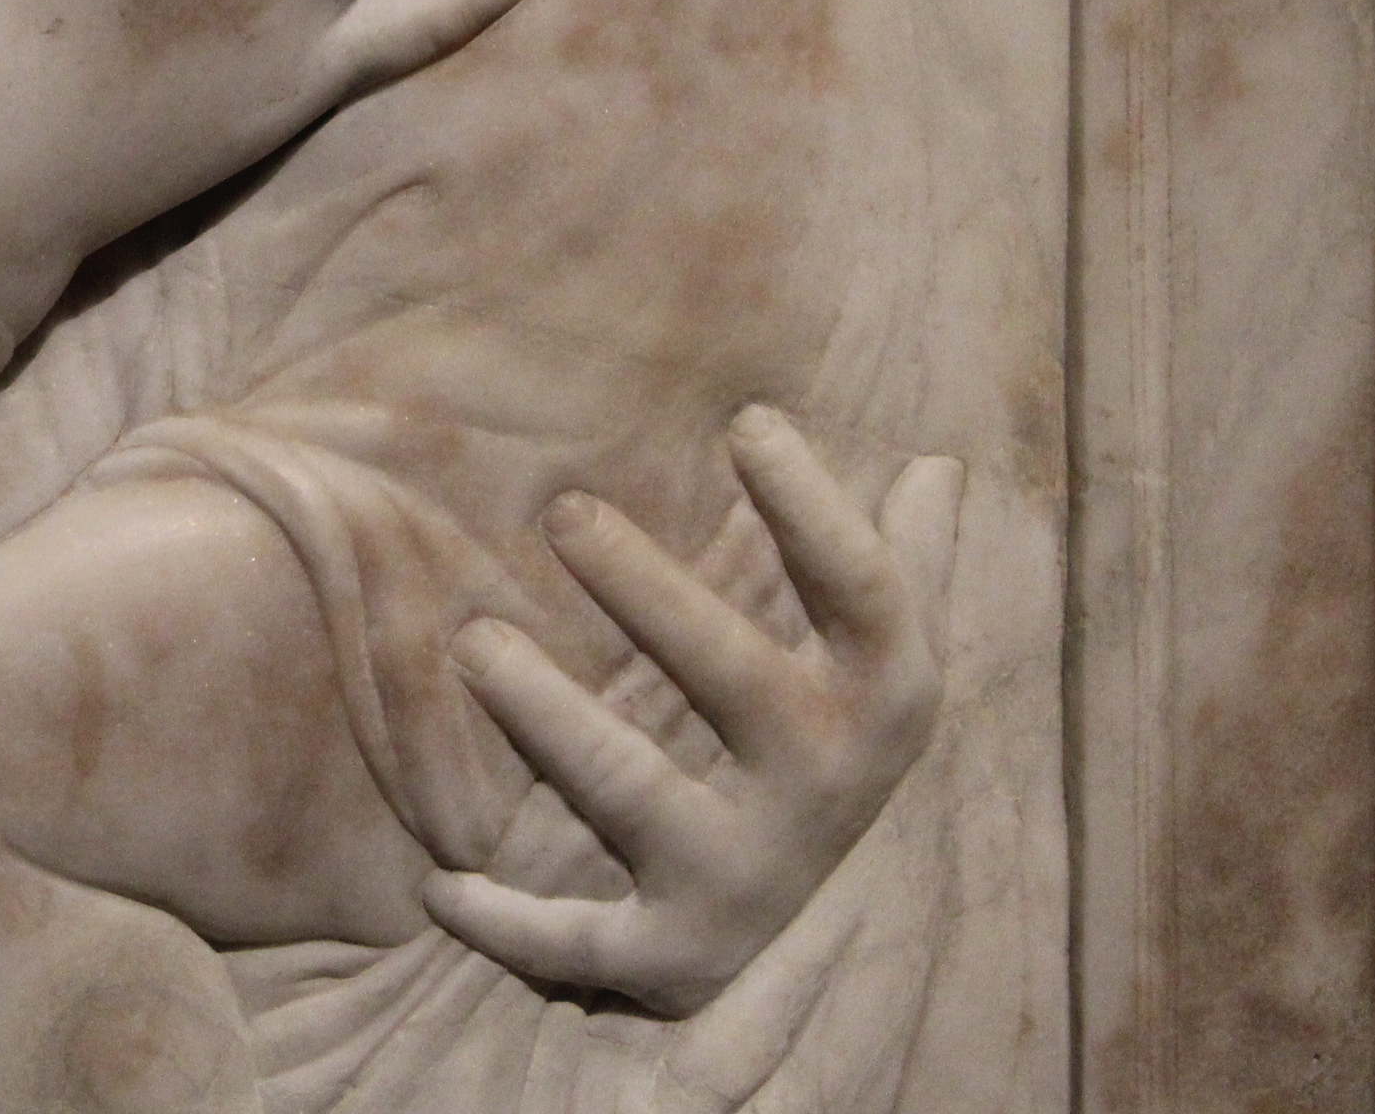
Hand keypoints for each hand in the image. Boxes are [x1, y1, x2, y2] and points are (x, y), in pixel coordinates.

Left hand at [421, 411, 965, 1017]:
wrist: (820, 946)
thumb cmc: (826, 744)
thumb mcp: (876, 663)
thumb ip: (902, 563)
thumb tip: (938, 462)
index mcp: (879, 702)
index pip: (865, 592)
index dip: (815, 509)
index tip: (748, 420)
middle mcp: (822, 790)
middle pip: (737, 679)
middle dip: (651, 594)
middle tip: (564, 510)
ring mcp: (748, 876)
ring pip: (635, 791)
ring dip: (551, 719)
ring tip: (472, 640)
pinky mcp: (675, 954)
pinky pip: (581, 942)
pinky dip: (507, 923)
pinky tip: (436, 886)